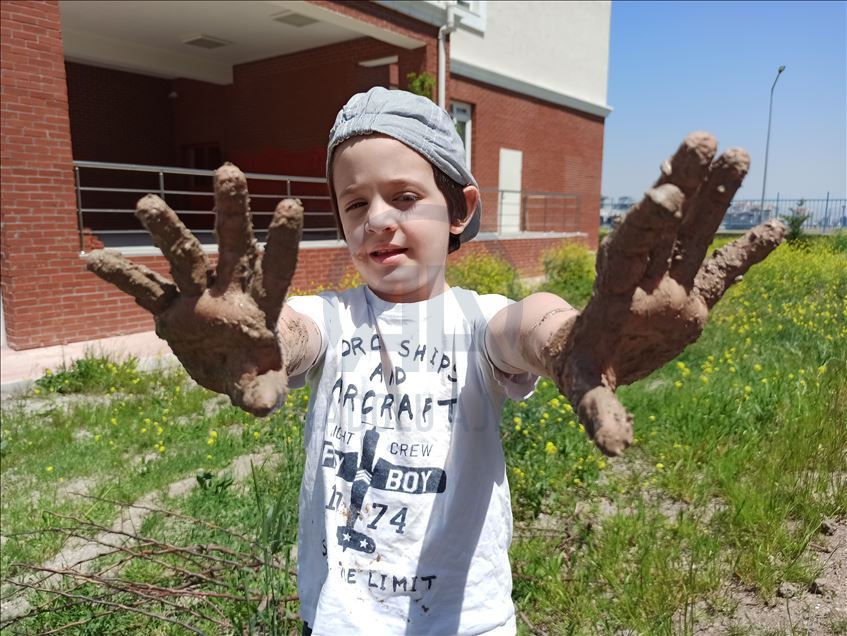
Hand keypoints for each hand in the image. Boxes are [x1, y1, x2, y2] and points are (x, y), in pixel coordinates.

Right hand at [85, 164, 303, 415]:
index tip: (290, 205)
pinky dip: (121, 277)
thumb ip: (262, 392)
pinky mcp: (170, 309)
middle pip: (233, 245)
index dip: (282, 240)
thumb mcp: (261, 384)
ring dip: (167, 231)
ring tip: (146, 203)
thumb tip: (260, 407)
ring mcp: (198, 295)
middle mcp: (230, 288)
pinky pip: (144, 290)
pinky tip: (91, 261)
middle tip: (229, 171)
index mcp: (262, 301)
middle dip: (232, 211)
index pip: (277, 266)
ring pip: (184, 257)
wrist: (229, 367)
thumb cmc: (254, 368)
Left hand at [544, 133, 784, 455]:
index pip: (630, 250)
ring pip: (695, 235)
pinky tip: (776, 225)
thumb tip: (616, 449)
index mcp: (614, 294)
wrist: (584, 358)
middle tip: (702, 141)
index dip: (646, 224)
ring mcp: (672, 286)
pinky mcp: (694, 301)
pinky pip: (725, 273)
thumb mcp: (583, 391)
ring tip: (738, 153)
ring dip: (715, 197)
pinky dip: (748, 254)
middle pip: (664, 228)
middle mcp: (646, 281)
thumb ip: (599, 413)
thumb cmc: (578, 369)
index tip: (665, 191)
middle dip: (682, 185)